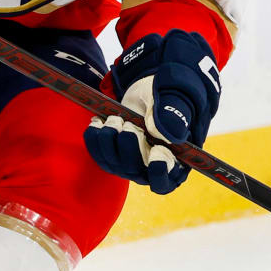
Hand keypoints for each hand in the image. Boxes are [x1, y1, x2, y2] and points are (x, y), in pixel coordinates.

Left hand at [84, 30, 220, 194]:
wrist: (152, 88)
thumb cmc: (171, 94)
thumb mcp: (175, 99)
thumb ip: (174, 115)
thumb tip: (166, 135)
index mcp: (176, 160)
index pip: (166, 181)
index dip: (159, 171)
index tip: (156, 149)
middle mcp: (151, 167)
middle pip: (135, 172)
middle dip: (128, 146)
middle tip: (128, 123)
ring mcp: (130, 163)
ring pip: (113, 164)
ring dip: (109, 140)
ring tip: (115, 118)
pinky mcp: (112, 154)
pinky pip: (98, 154)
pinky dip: (94, 138)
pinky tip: (98, 121)